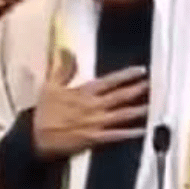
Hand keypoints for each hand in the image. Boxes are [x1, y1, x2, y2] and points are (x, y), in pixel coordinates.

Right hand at [33, 49, 148, 159]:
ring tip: (153, 105)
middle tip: (154, 84)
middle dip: (138, 90)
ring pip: (122, 115)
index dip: (127, 75)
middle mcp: (93, 106)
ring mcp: (95, 123)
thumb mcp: (50, 85)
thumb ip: (63, 68)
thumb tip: (67, 50)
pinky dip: (130, 133)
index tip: (141, 70)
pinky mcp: (94, 138)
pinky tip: (143, 130)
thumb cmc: (43, 112)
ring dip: (138, 110)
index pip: (110, 81)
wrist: (35, 136)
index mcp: (84, 92)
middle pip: (121, 96)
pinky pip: (116, 135)